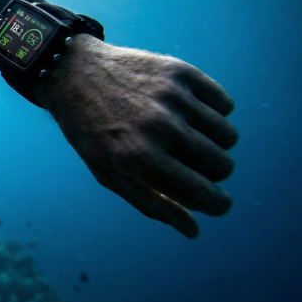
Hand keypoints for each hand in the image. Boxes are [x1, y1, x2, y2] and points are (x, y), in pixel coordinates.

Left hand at [35, 35, 237, 237]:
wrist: (72, 71)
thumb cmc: (89, 129)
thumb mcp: (108, 172)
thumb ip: (151, 203)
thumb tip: (194, 230)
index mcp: (138, 157)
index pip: (203, 194)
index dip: (217, 205)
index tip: (216, 203)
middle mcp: (157, 126)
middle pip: (222, 166)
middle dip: (213, 173)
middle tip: (189, 163)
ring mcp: (171, 96)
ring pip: (228, 136)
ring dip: (215, 143)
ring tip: (187, 136)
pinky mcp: (180, 71)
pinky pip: (225, 104)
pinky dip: (214, 113)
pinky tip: (189, 112)